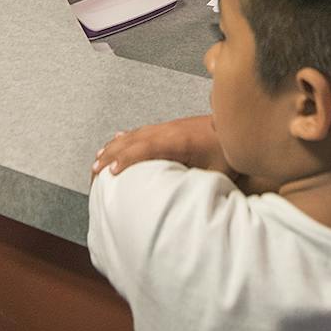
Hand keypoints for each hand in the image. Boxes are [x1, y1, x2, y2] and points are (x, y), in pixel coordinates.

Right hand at [92, 115, 228, 177]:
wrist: (236, 126)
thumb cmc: (228, 150)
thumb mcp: (217, 173)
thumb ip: (199, 186)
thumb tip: (186, 204)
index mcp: (179, 140)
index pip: (148, 148)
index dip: (129, 159)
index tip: (113, 172)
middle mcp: (169, 131)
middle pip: (133, 140)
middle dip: (111, 156)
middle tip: (94, 173)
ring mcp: (167, 127)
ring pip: (134, 135)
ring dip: (114, 147)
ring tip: (97, 161)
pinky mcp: (169, 128)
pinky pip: (141, 131)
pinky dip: (125, 138)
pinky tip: (116, 140)